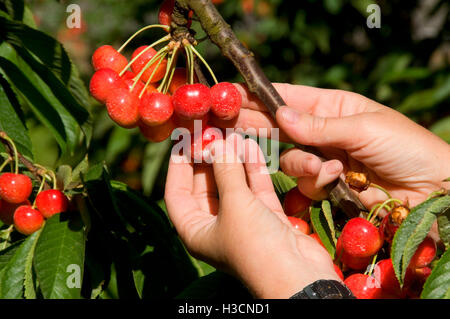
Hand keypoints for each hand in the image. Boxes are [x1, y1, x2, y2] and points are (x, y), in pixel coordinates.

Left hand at [165, 134, 340, 297]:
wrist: (299, 276)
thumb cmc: (256, 246)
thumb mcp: (235, 205)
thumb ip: (225, 172)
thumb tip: (217, 144)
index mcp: (195, 230)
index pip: (177, 192)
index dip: (178, 165)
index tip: (183, 139)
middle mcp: (215, 225)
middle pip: (205, 184)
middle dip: (209, 157)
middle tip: (212, 131)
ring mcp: (241, 220)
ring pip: (232, 183)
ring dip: (233, 160)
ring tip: (233, 133)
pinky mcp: (265, 216)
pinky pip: (254, 188)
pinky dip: (252, 168)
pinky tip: (250, 145)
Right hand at [212, 83, 449, 209]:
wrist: (433, 190)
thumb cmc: (406, 147)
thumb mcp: (363, 127)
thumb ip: (318, 125)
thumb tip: (280, 113)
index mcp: (333, 107)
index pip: (288, 98)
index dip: (259, 97)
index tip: (231, 94)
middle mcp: (323, 131)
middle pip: (279, 128)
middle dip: (256, 126)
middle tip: (226, 124)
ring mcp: (324, 159)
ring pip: (290, 160)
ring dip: (304, 165)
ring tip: (328, 169)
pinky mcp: (328, 185)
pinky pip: (305, 182)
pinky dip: (317, 182)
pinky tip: (338, 181)